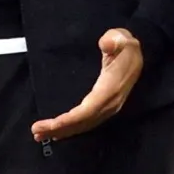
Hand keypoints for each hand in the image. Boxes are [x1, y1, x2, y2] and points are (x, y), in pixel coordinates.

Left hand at [30, 28, 143, 142]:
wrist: (136, 54)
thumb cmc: (124, 46)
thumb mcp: (121, 38)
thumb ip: (113, 40)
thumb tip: (105, 44)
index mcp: (110, 89)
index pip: (88, 110)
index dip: (69, 120)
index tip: (51, 125)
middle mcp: (109, 103)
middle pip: (82, 122)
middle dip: (60, 128)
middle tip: (36, 132)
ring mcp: (107, 107)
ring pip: (83, 124)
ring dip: (62, 131)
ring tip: (40, 135)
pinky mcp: (104, 107)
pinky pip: (86, 122)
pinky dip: (71, 128)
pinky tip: (58, 132)